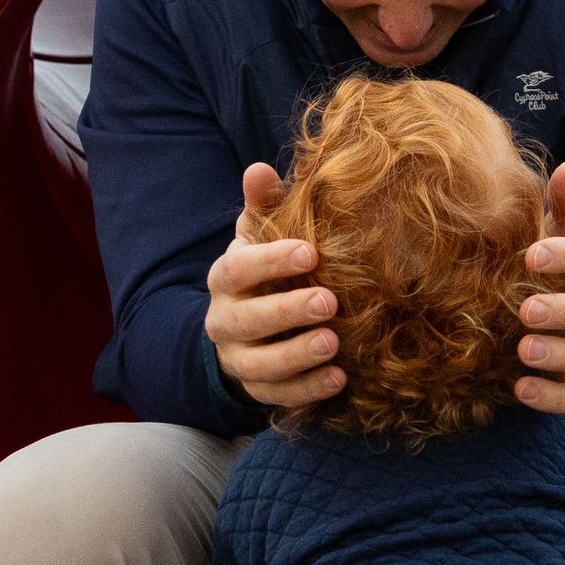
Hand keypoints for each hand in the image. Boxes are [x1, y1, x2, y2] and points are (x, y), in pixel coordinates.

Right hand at [205, 162, 343, 409]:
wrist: (245, 330)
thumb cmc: (264, 272)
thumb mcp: (261, 236)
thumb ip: (264, 205)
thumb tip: (259, 169)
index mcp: (226, 278)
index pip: (239, 269)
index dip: (270, 261)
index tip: (310, 253)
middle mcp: (224, 320)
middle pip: (247, 320)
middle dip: (286, 312)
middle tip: (329, 302)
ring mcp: (239, 359)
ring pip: (259, 365)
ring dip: (296, 356)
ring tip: (332, 344)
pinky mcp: (257, 389)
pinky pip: (277, 396)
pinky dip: (307, 390)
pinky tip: (339, 379)